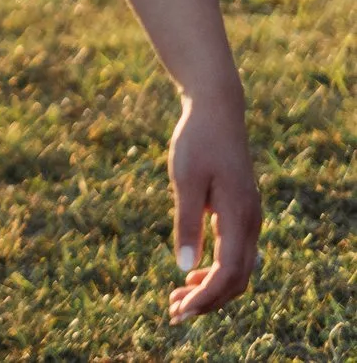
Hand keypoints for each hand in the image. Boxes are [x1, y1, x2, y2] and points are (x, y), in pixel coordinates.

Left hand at [167, 91, 259, 322]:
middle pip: (237, 279)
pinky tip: (192, 273)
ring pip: (238, 268)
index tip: (178, 311)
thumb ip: (187, 223)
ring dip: (211, 288)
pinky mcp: (241, 212)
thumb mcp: (185, 180)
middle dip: (208, 301)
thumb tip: (184, 268)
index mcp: (239, 218)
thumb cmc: (197, 141)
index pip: (228, 274)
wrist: (216, 110)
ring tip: (178, 298)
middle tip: (174, 313)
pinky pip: (236, 253)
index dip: (205, 298)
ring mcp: (249, 218)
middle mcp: (250, 223)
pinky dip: (216, 271)